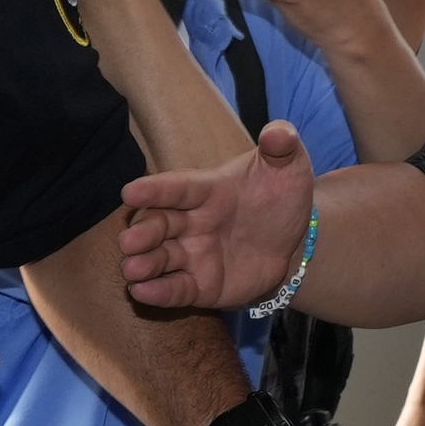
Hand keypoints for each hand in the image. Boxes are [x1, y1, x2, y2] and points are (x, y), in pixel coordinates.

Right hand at [119, 121, 317, 310]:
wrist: (296, 240)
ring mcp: (194, 254)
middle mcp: (193, 221)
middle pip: (160, 225)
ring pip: (162, 258)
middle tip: (128, 241)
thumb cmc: (282, 196)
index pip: (178, 187)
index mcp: (208, 189)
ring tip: (130, 270)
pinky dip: (159, 292)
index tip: (130, 192)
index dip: (155, 190)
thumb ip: (282, 146)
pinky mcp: (201, 284)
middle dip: (143, 232)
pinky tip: (142, 292)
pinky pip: (177, 288)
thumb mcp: (289, 166)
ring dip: (144, 264)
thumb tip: (280, 133)